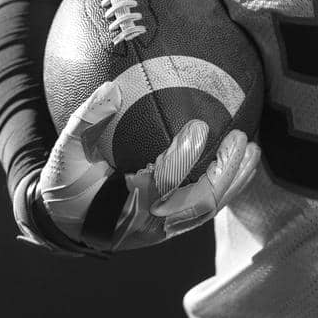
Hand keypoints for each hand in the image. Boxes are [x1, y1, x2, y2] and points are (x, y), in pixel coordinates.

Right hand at [26, 80, 260, 255]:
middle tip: (239, 137)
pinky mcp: (174, 226)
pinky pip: (208, 208)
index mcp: (125, 208)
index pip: (163, 185)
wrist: (65, 223)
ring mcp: (166, 229)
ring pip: (210, 209)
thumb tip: (110, 88)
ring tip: (252, 148)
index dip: (183, 158)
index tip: (199, 125)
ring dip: (234, 179)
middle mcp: (151, 225)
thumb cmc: (66, 185)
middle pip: (199, 204)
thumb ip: (86, 122)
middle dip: (223, 172)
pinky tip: (243, 161)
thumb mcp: (66, 155)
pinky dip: (229, 185)